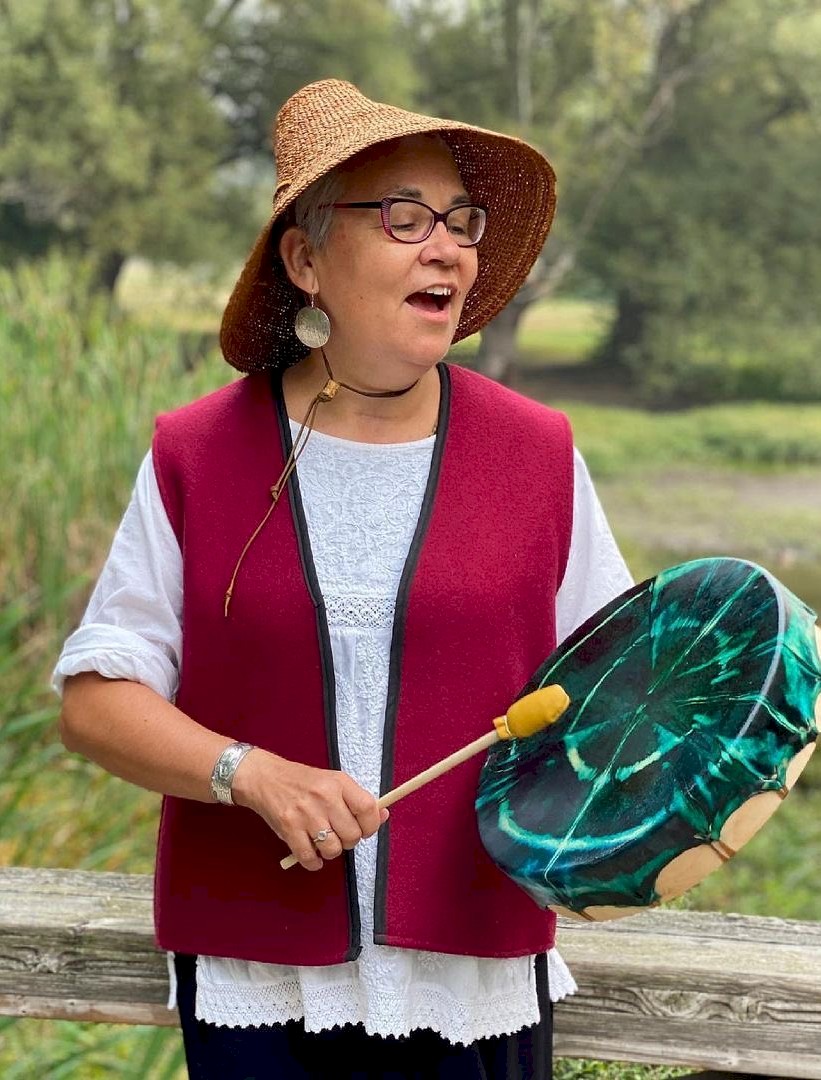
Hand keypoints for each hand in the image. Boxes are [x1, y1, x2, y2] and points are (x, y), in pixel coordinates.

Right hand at [232, 750, 387, 870]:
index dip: (371, 825)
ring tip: (323, 842)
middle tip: (339, 834)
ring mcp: (306, 814)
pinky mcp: (289, 829)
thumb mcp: (333, 782)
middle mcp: (324, 797)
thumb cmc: (303, 783)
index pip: (368, 809)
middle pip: (352, 835)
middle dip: (349, 841)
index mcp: (339, 783)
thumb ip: (357, 800)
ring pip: (333, 849)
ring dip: (330, 852)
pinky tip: (312, 854)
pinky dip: (313, 863)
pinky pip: (310, 858)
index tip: (365, 829)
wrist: (266, 778)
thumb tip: (383, 816)